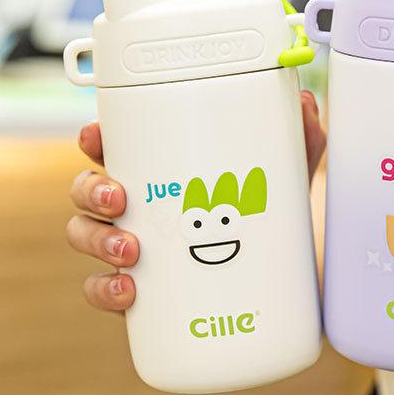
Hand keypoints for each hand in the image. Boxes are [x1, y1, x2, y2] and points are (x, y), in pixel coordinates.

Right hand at [65, 90, 326, 311]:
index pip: (113, 146)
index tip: (97, 136)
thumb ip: (299, 137)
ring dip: (96, 240)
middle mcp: (138, 204)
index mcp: (159, 168)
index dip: (94, 138)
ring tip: (131, 251)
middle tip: (120, 200)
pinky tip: (127, 291)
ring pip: (86, 235)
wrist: (284, 274)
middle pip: (88, 188)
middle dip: (92, 190)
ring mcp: (134, 244)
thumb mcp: (286, 171)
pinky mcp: (141, 287)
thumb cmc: (269, 208)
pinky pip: (103, 288)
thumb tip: (306, 103)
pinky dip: (105, 290)